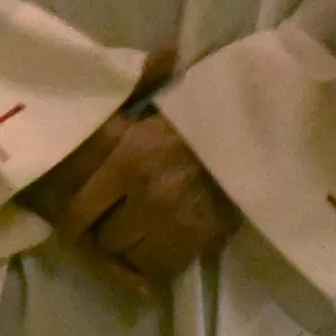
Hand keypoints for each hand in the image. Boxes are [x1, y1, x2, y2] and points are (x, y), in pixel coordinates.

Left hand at [18, 78, 239, 290]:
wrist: (263, 139)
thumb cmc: (204, 116)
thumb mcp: (162, 97)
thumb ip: (133, 87)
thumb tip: (122, 67)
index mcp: (129, 159)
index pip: (80, 211)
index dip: (73, 221)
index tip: (74, 221)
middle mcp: (148, 196)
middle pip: (107, 240)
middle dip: (108, 232)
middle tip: (116, 220)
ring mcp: (176, 223)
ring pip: (135, 258)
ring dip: (135, 249)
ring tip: (142, 232)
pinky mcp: (202, 241)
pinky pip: (166, 268)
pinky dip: (162, 260)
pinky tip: (166, 241)